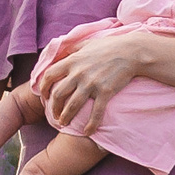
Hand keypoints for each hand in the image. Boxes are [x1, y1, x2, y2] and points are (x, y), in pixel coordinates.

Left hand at [31, 31, 146, 131]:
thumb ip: (72, 49)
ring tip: (63, 123)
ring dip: (65, 117)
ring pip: (72, 105)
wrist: (131, 52)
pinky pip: (96, 112)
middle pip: (58, 94)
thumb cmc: (109, 46)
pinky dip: (91, 124)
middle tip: (54, 114)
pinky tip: (87, 132)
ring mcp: (92, 84)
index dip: (43, 87)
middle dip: (53, 107)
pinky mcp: (106, 92)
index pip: (49, 76)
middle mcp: (79, 73)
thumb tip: (61, 53)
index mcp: (72, 61)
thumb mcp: (86, 43)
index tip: (44, 95)